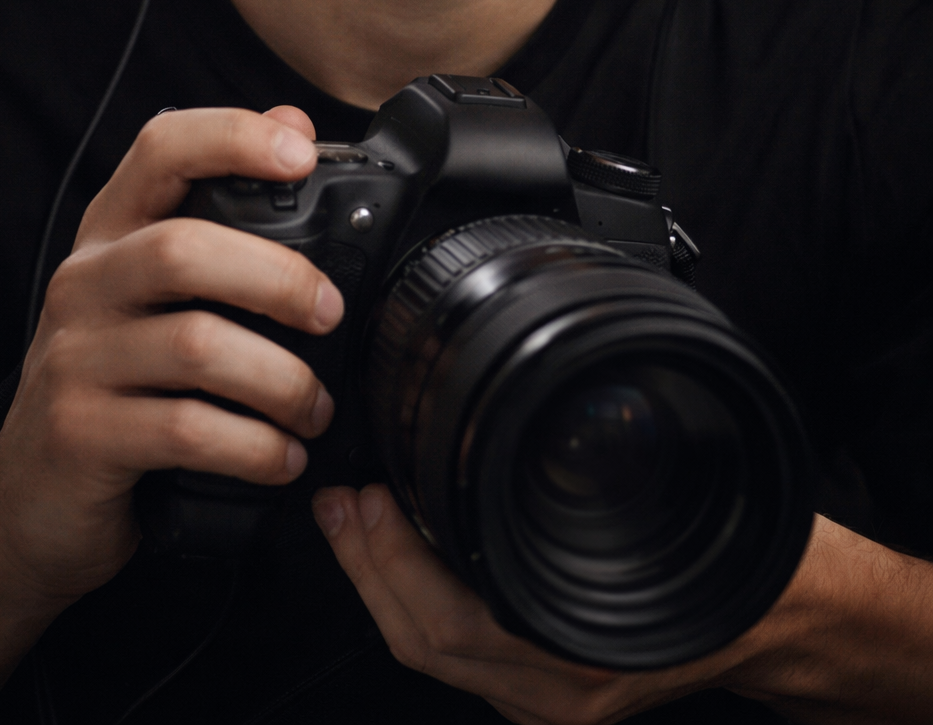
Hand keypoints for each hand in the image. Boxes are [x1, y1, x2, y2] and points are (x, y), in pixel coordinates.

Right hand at [0, 105, 342, 722]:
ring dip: (280, 380)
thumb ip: (224, 214)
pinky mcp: (79, 435)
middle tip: (331, 315)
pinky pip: (186, 430)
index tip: (303, 153)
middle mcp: (84, 283)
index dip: (233, 137)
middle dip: (278, 278)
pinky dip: (254, 447)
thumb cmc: (116, 387)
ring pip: (195, 345)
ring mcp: (74, 359)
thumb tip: (296, 124)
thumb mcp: (155, 296)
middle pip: (184, 249)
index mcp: (110, 234)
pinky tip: (283, 459)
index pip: (161, 149)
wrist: (26, 506)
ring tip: (315, 408)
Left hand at [312, 489, 932, 724]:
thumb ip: (602, 474)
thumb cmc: (742, 558)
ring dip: (382, 584)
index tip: (360, 495)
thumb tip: (540, 427)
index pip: (450, 624)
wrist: (786, 612)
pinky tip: (403, 552)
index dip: (389, 561)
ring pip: (435, 656)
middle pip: (425, 646)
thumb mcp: (674, 495)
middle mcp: (559, 689)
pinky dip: (417, 601)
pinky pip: (458, 654)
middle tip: (337, 498)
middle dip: (365, 570)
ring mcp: (550, 697)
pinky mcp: (548, 685)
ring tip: (351, 517)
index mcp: (585, 650)